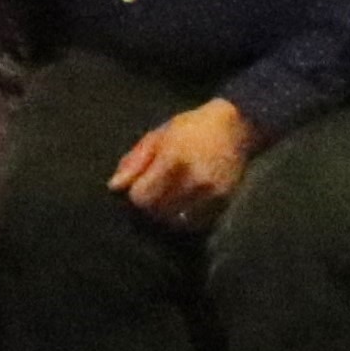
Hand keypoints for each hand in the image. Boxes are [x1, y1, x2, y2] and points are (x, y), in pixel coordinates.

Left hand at [112, 98, 255, 225]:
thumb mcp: (157, 136)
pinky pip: (197, 223)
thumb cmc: (191, 128)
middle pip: (157, 211)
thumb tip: (114, 186)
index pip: (141, 197)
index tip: (138, 187)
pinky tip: (184, 206)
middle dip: (149, 206)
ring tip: (167, 200)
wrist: (235, 127)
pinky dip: (186, 219)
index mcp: (172, 159)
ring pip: (176, 221)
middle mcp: (193, 179)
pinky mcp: (224, 201)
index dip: (135, 195)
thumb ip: (135, 161)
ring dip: (167, 215)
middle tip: (152, 194)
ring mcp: (211, 193)